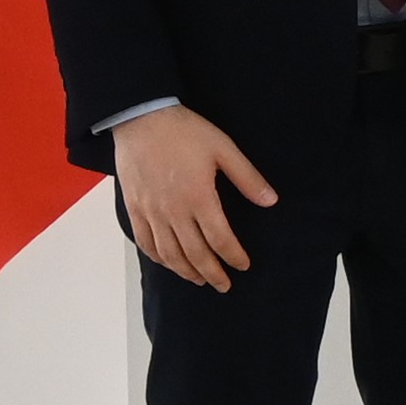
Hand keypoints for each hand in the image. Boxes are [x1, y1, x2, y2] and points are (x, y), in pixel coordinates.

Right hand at [114, 105, 276, 290]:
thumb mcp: (224, 149)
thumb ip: (247, 178)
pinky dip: (159, 258)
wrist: (141, 118)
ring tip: (200, 280)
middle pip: (195, 254)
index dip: (233, 256)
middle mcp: (174, 212)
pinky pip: (145, 242)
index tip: (244, 265)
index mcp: (199, 198)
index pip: (220, 239)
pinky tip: (169, 263)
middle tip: (224, 286)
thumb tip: (271, 201)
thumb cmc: (185, 131)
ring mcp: (151, 212)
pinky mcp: (134, 209)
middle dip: (212, 274)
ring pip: (169, 254)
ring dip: (186, 271)